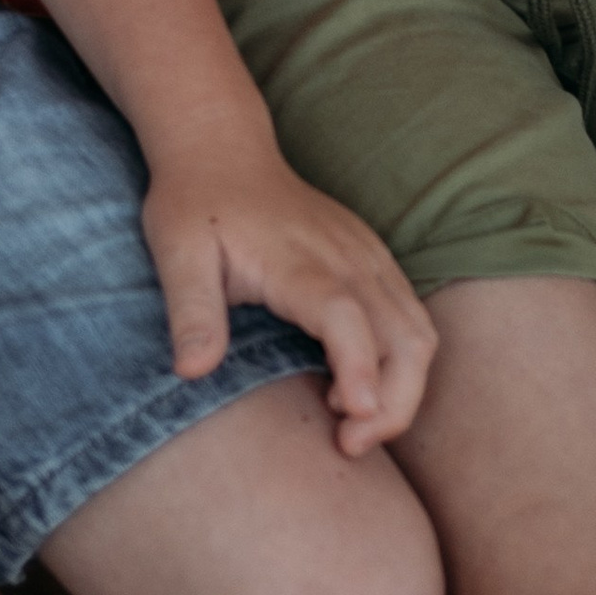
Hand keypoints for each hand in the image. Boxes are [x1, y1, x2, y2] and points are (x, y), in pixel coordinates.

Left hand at [142, 147, 436, 455]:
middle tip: (349, 446)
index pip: (345, 317)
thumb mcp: (175, 254)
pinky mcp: (373, 260)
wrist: (222, 148)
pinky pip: (412, 318)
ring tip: (354, 425)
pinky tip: (355, 388)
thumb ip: (191, 312)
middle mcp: (347, 257)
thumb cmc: (195, 205)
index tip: (355, 418)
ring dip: (404, 389)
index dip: (360, 369)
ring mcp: (368, 256)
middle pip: (406, 335)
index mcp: (298, 260)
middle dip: (395, 402)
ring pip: (420, 330)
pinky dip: (403, 364)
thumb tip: (194, 372)